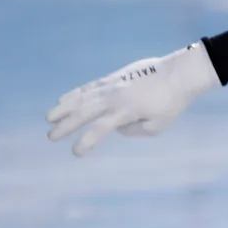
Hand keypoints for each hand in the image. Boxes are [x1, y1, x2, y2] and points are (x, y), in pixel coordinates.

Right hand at [46, 41, 220, 155]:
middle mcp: (115, 97)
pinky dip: (75, 94)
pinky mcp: (113, 78)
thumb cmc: (172, 103)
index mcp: (127, 111)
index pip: (101, 129)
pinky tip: (63, 100)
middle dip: (66, 125)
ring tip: (49, 118)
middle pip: (85, 112)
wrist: (178, 74)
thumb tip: (117, 128)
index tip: (76, 153)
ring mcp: (112, 85)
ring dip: (64, 108)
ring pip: (82, 97)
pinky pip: (89, 87)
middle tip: (50, 137)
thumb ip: (134, 130)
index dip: (87, 141)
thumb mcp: (157, 125)